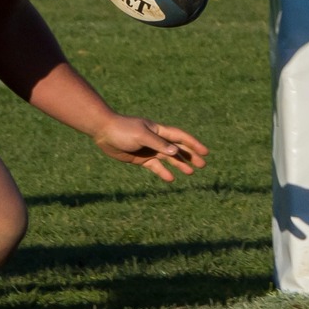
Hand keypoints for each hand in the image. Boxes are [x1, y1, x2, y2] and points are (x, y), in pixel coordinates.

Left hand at [92, 115, 208, 182]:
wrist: (104, 132)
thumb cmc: (123, 130)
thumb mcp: (141, 136)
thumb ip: (158, 144)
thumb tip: (175, 151)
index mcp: (159, 131)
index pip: (180, 137)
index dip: (193, 144)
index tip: (205, 152)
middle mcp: (156, 140)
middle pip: (177, 149)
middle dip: (190, 156)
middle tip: (202, 165)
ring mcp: (149, 149)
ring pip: (168, 158)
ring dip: (179, 165)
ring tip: (190, 173)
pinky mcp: (140, 158)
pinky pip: (155, 166)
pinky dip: (163, 172)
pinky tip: (171, 179)